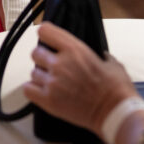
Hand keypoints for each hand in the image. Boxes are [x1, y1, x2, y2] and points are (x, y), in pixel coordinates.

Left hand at [22, 22, 136, 135]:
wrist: (114, 112)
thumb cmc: (116, 88)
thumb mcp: (110, 61)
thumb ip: (97, 54)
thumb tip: (94, 54)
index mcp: (74, 49)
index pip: (45, 31)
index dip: (46, 35)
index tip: (48, 39)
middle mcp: (59, 63)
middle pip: (36, 53)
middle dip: (42, 58)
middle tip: (51, 65)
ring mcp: (52, 82)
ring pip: (33, 72)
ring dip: (41, 76)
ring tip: (52, 82)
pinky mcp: (49, 100)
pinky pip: (28, 89)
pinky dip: (33, 89)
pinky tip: (42, 91)